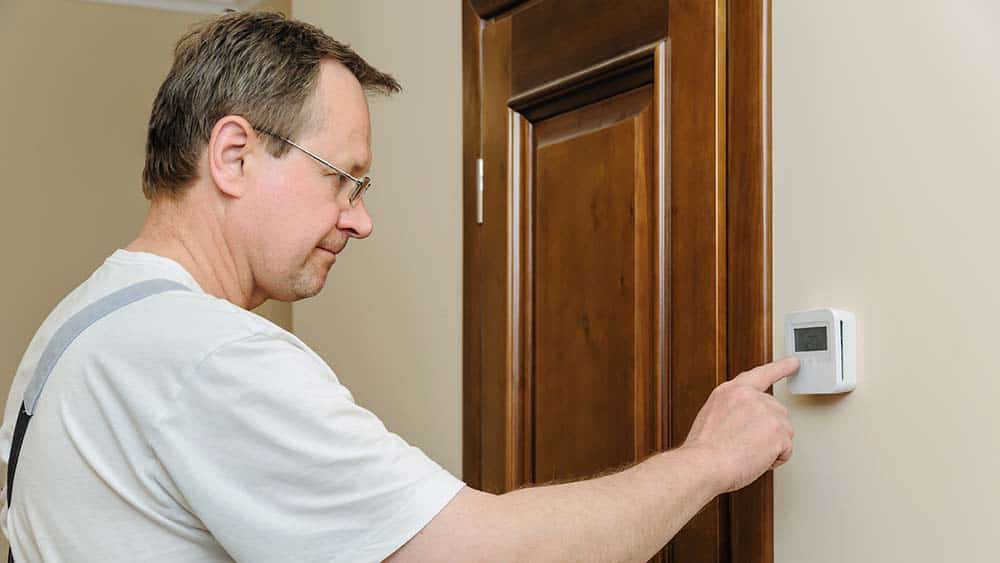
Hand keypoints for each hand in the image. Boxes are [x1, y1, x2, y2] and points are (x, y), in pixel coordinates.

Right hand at [680, 356, 798, 493]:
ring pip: (783, 431)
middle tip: (745, 444)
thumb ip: (734, 409)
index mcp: (731, 391)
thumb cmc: (703, 449)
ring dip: (771, 445)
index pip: (760, 375)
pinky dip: (775, 459)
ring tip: (747, 452)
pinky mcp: (779, 431)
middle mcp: (750, 397)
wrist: (703, 464)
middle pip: (776, 411)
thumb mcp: (711, 416)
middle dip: (768, 430)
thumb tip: (747, 421)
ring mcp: (767, 412)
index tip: (793, 362)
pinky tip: (756, 459)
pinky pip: (786, 450)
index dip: (779, 368)